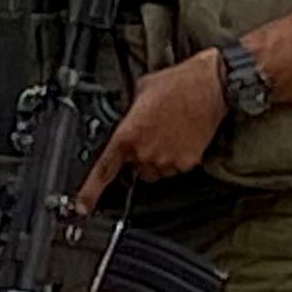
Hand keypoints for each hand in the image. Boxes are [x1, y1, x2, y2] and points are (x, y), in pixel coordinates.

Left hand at [75, 51, 229, 212]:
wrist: (209, 86)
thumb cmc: (176, 83)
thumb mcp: (140, 91)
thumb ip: (129, 114)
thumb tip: (128, 121)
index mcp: (128, 135)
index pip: (103, 171)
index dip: (90, 192)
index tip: (82, 207)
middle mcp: (145, 152)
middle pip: (135, 168)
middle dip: (140, 154)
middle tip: (153, 131)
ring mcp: (167, 161)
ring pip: (156, 169)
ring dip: (159, 155)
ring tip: (170, 130)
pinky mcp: (187, 163)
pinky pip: (175, 167)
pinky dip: (178, 155)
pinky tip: (182, 135)